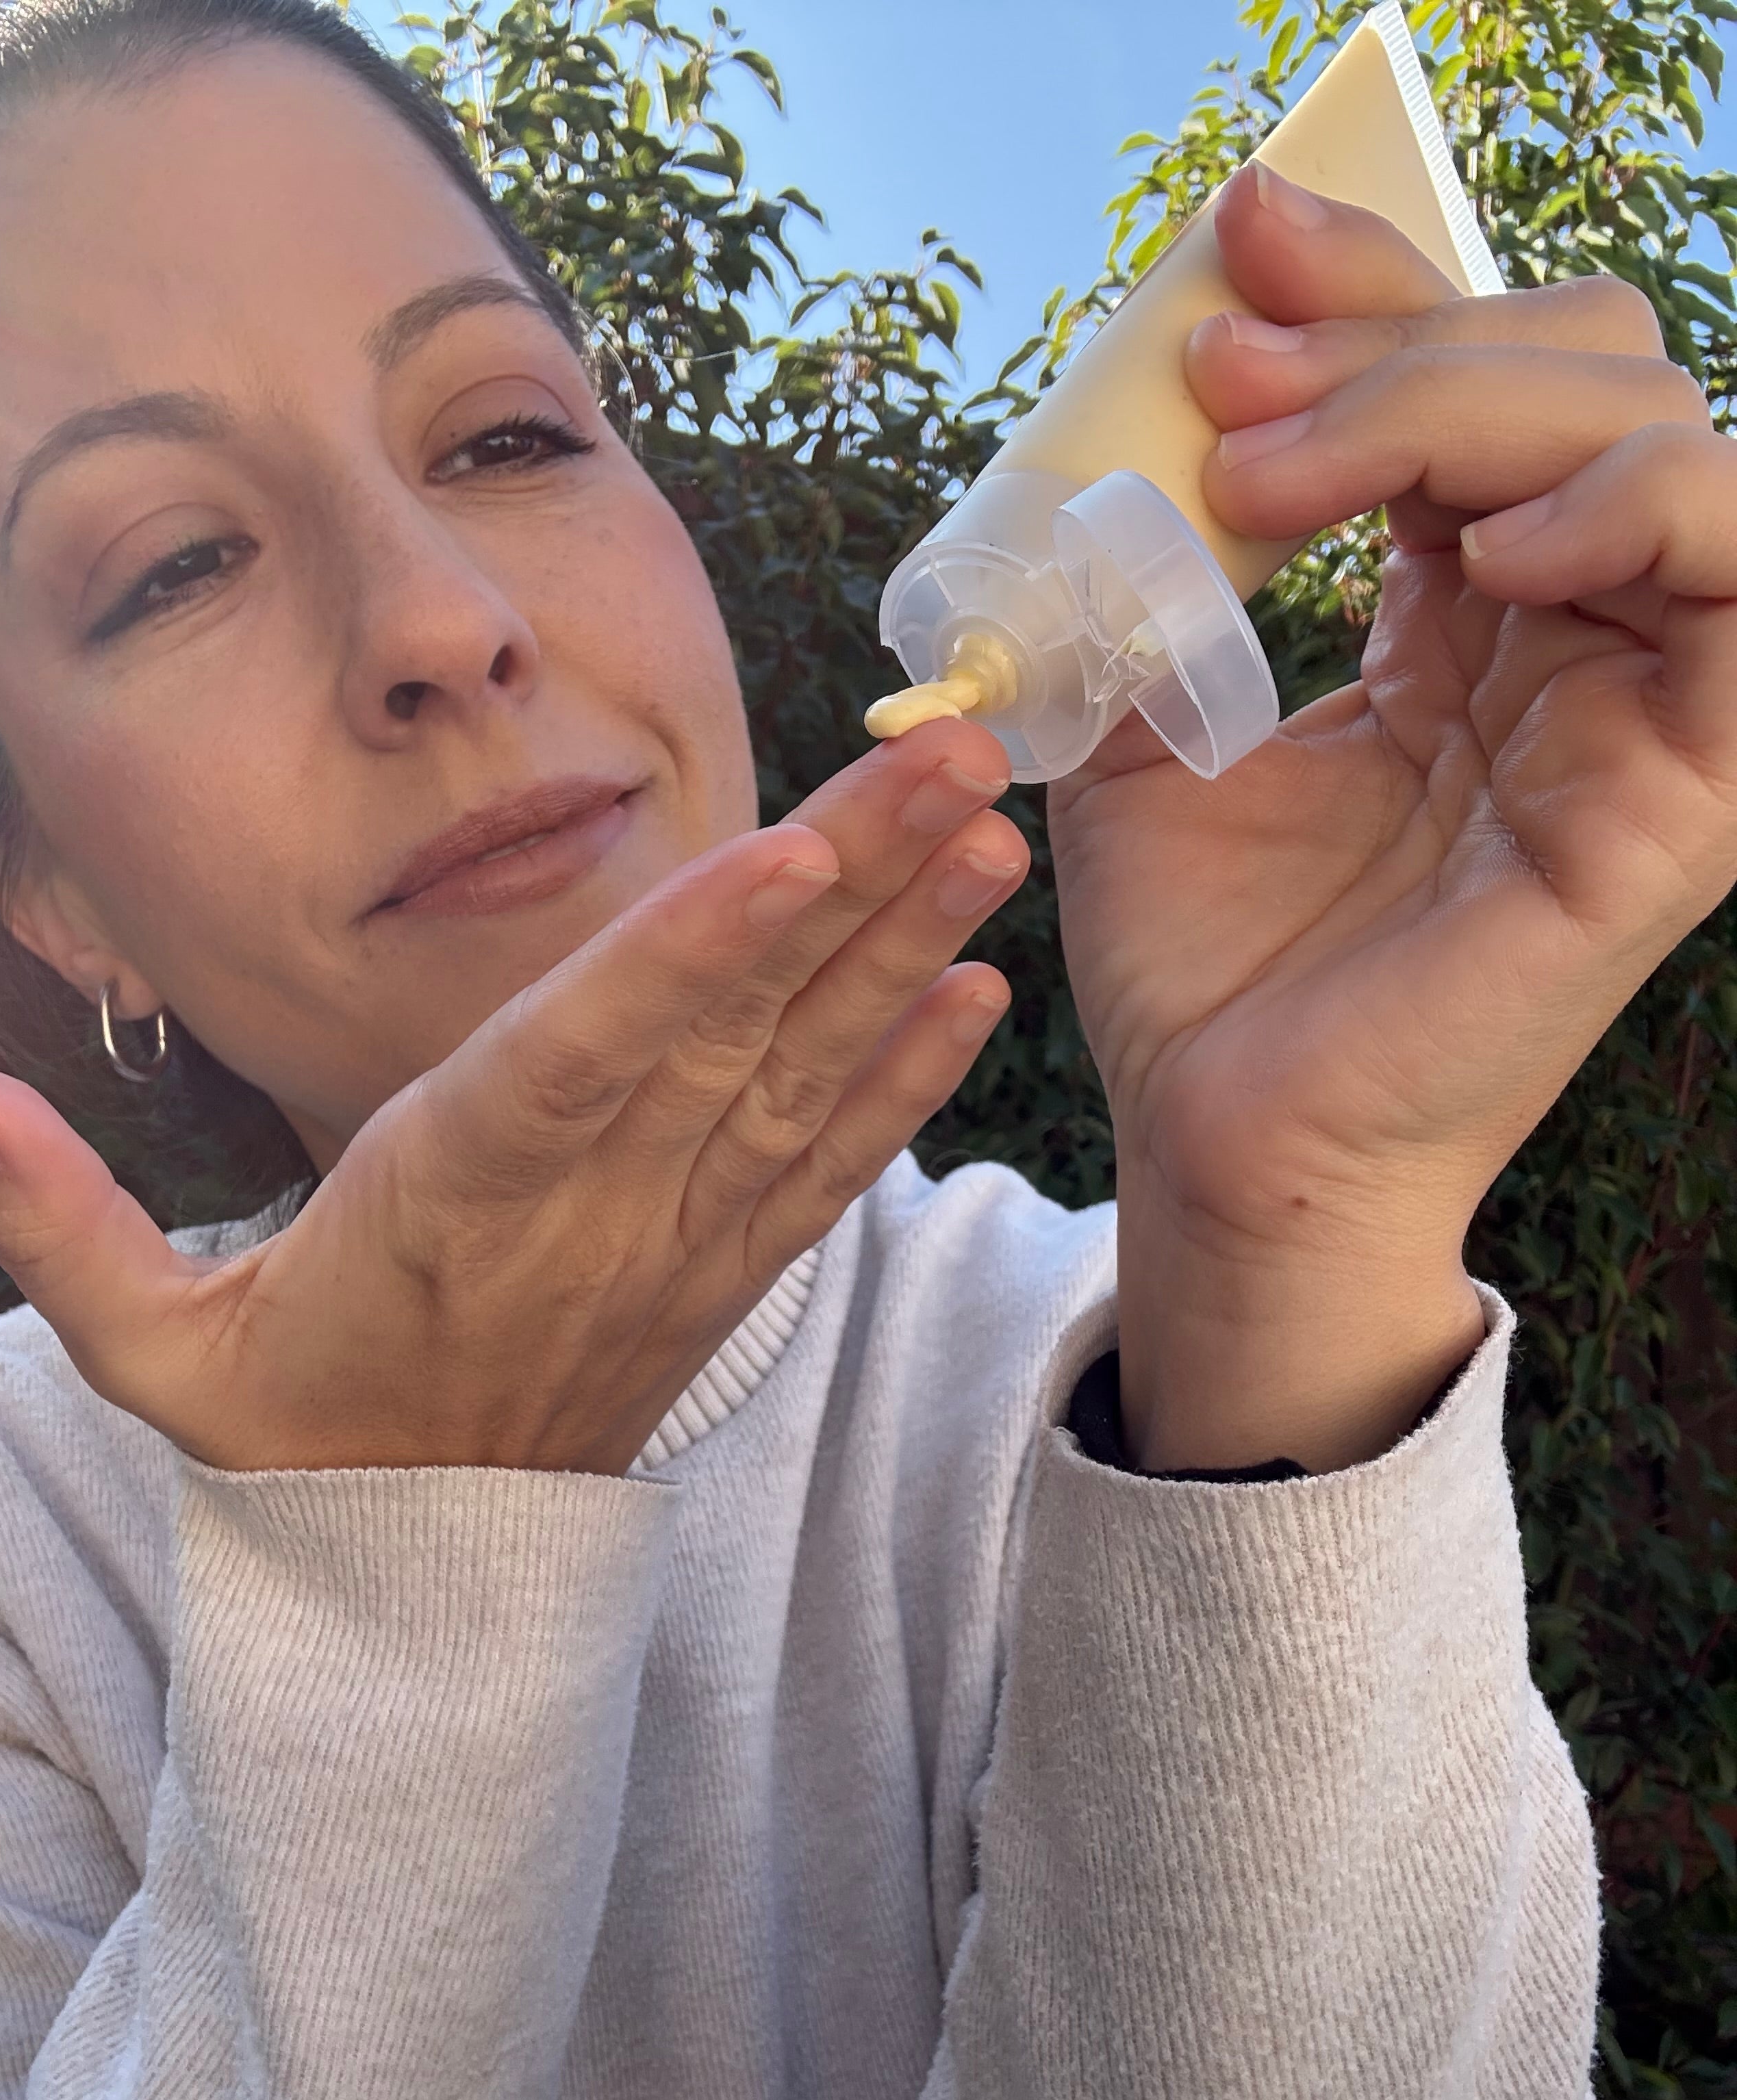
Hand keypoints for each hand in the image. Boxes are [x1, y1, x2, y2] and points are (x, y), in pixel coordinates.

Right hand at [0, 727, 1025, 1475]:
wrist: (421, 1576)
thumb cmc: (288, 1426)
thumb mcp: (145, 1353)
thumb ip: (50, 1219)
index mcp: (456, 1198)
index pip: (586, 1060)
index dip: (692, 956)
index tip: (792, 859)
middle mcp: (593, 1213)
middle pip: (733, 1035)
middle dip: (850, 892)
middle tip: (963, 759)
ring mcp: (675, 1249)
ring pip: (802, 1082)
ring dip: (904, 952)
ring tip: (992, 830)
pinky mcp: (720, 1278)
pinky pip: (826, 1171)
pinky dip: (902, 1082)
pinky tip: (971, 991)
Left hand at [1043, 158, 1733, 1470]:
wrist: (1221, 1141)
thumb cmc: (1201, 965)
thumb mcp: (1141, 732)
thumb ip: (1156, 577)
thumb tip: (1132, 419)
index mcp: (1462, 608)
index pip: (1472, 374)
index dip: (1373, 281)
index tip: (1236, 245)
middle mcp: (1572, 633)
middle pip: (1574, 365)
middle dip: (1396, 334)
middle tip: (1230, 385)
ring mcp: (1643, 701)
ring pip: (1658, 430)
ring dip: (1469, 404)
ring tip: (1289, 480)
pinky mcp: (1691, 786)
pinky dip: (1639, 507)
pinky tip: (1491, 549)